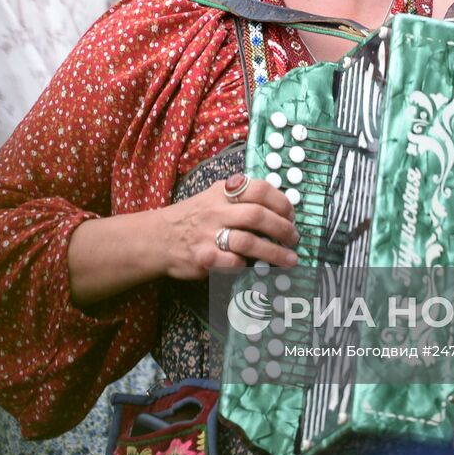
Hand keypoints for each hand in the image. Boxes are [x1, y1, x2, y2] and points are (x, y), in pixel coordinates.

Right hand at [155, 174, 299, 278]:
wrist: (159, 237)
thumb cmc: (194, 216)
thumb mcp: (214, 196)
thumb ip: (241, 196)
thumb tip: (279, 205)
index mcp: (223, 192)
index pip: (259, 189)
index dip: (281, 202)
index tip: (291, 214)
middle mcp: (216, 210)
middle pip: (258, 216)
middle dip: (283, 229)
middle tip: (294, 239)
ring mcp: (208, 234)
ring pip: (249, 242)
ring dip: (274, 253)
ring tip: (289, 260)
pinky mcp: (203, 257)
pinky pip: (233, 263)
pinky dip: (246, 265)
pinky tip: (252, 266)